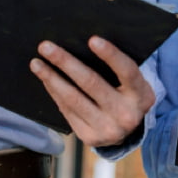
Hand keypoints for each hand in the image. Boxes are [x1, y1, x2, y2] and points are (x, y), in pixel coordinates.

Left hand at [29, 36, 154, 146]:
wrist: (127, 130)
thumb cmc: (124, 92)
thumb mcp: (130, 81)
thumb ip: (115, 66)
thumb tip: (79, 41)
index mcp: (141, 95)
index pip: (127, 71)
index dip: (110, 55)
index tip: (92, 39)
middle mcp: (127, 115)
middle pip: (92, 83)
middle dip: (65, 62)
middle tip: (46, 46)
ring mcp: (108, 129)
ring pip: (73, 99)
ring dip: (51, 78)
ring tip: (36, 63)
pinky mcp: (90, 138)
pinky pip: (67, 109)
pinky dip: (54, 91)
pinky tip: (45, 78)